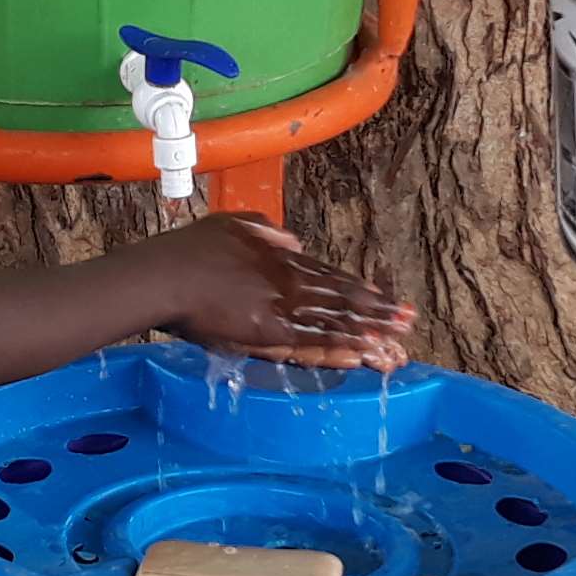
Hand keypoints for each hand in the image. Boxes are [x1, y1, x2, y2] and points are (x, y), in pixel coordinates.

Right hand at [142, 214, 413, 369]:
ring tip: (398, 339)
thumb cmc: (188, 250)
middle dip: (378, 310)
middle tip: (409, 319)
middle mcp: (289, 280)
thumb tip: (294, 240)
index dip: (358, 288)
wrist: (165, 276)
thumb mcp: (230, 223)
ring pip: (334, 319)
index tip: (383, 296)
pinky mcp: (269, 330)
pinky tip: (363, 353)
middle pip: (342, 297)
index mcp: (280, 256)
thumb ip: (263, 228)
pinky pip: (312, 340)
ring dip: (369, 330)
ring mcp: (281, 305)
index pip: (328, 274)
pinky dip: (340, 346)